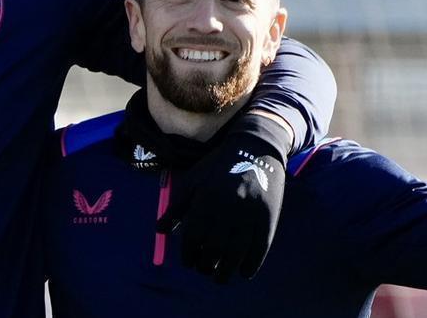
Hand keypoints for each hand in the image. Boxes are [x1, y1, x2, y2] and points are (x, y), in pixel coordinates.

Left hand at [159, 115, 287, 281]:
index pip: (193, 238)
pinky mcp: (268, 219)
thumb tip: (159, 231)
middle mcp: (227, 209)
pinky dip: (250, 265)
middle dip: (206, 266)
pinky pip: (259, 250)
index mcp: (206, 199)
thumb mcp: (193, 180)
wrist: (255, 149)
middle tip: (204, 270)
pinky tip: (243, 271)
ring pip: (236, 254)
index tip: (189, 262)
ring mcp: (249, 215)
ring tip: (220, 278)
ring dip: (226, 273)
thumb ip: (176, 206)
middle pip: (214, 250)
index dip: (189, 255)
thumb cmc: (217, 167)